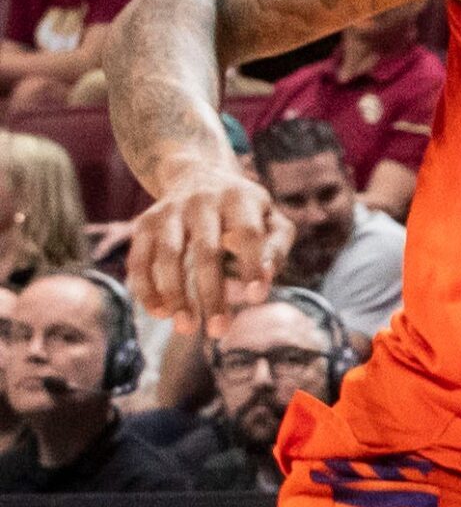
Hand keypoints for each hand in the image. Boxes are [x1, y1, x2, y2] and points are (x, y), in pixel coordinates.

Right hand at [126, 167, 294, 335]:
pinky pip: (139, 258)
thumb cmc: (246, 211)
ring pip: (168, 255)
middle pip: (205, 251)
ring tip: (186, 328)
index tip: (256, 298)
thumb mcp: (272, 221)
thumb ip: (275, 248)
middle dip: (211, 293)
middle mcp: (202, 201)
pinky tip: (160, 313)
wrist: (199, 175)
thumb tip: (265, 279)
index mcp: (240, 198)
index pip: (247, 233)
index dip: (251, 265)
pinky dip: (146, 288)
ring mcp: (169, 211)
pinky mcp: (144, 223)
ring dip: (175, 295)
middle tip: (218, 331)